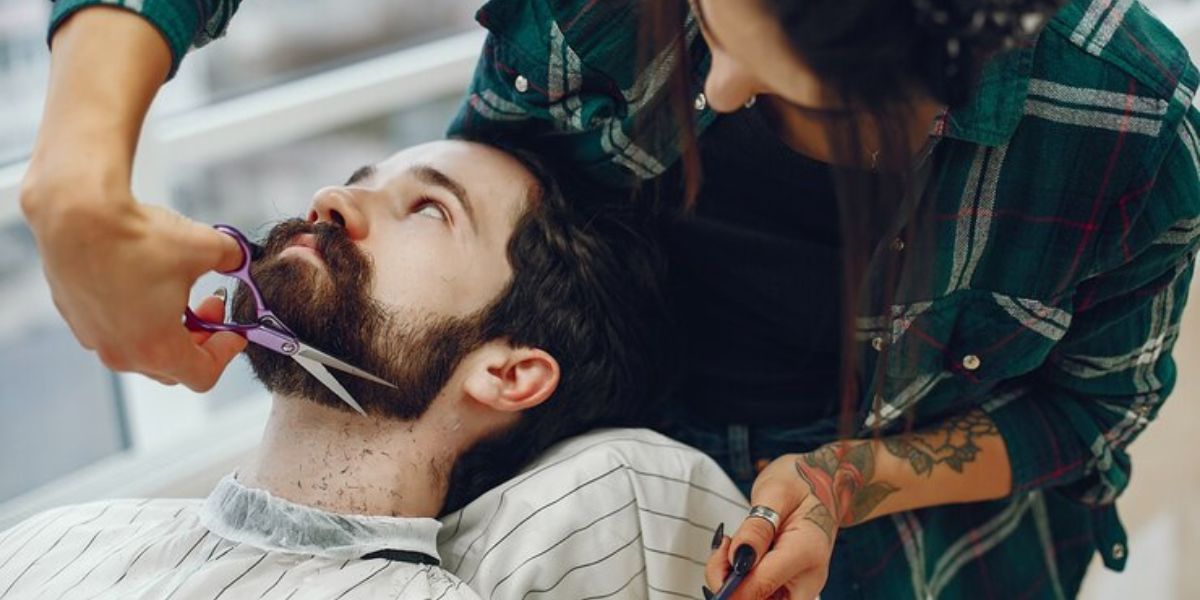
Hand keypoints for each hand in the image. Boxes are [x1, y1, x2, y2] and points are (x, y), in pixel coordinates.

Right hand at [21, 7, 244, 390]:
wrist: (70, 201)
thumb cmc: (139, 227)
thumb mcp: (204, 244)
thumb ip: (235, 261)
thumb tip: (254, 260)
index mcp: (155, 344)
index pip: (203, 377)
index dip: (228, 354)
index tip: (238, 323)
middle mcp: (120, 349)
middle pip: (173, 366)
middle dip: (200, 338)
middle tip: (215, 308)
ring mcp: (92, 333)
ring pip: (141, 345)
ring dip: (168, 322)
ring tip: (182, 286)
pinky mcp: (73, 311)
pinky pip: (114, 320)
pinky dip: (136, 306)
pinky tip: (143, 273)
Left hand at [705, 443, 896, 598]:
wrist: (827, 485)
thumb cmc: (802, 482)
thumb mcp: (775, 492)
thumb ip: (757, 527)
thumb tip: (737, 558)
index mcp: (807, 552)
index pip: (762, 585)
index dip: (730, 582)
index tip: (719, 555)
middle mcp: (807, 578)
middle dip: (730, 586)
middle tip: (722, 550)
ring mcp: (799, 586)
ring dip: (733, 584)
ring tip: (730, 548)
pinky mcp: (789, 586)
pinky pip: (760, 595)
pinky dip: (741, 582)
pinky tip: (738, 556)